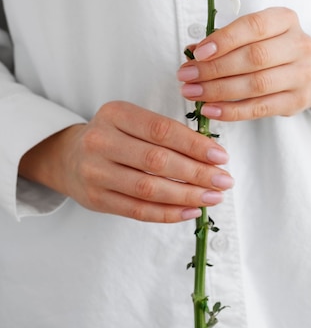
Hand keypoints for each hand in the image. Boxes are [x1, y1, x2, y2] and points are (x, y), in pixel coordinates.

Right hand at [19, 101, 232, 222]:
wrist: (70, 157)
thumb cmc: (114, 135)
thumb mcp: (133, 120)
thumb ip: (164, 132)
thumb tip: (211, 154)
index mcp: (115, 113)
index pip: (161, 130)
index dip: (194, 145)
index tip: (220, 156)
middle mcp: (101, 141)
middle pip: (156, 160)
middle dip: (196, 172)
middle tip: (224, 180)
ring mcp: (96, 172)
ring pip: (148, 188)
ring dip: (187, 195)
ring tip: (213, 197)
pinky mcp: (96, 199)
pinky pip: (138, 210)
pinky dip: (168, 213)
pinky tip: (191, 210)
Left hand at [177, 7, 310, 120]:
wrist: (309, 69)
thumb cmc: (270, 47)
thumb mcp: (252, 34)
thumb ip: (224, 40)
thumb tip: (191, 53)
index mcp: (286, 19)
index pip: (254, 27)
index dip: (224, 40)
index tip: (198, 53)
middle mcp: (299, 45)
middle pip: (254, 58)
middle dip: (215, 68)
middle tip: (186, 75)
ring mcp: (302, 74)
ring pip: (256, 85)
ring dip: (218, 91)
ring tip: (192, 92)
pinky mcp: (297, 101)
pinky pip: (260, 108)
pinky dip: (231, 111)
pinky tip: (209, 110)